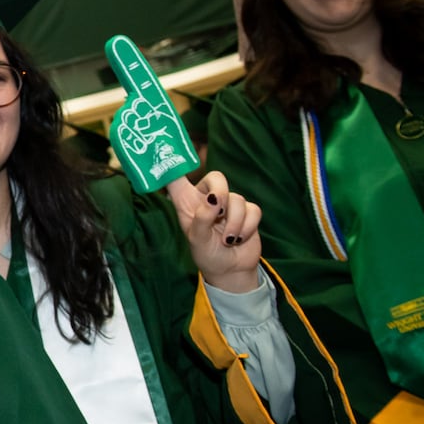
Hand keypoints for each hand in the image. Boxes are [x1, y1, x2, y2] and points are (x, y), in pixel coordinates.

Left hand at [166, 171, 262, 293]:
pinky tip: (238, 239)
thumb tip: (212, 199)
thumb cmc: (207, 254)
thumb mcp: (198, 240)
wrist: (231, 270)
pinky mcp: (247, 212)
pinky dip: (247, 228)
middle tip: (220, 211)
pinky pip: (253, 210)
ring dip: (234, 223)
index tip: (170, 152)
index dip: (173, 164)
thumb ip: (202, 219)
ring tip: (227, 240)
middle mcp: (207, 199)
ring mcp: (229, 205)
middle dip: (221, 192)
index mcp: (187, 203)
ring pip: (237, 198)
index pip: (177, 178)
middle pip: (216, 177)